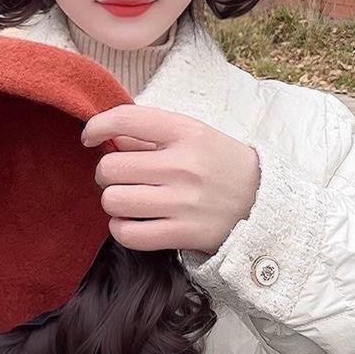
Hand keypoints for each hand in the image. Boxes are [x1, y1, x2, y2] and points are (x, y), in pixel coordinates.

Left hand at [81, 104, 260, 254]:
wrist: (264, 203)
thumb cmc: (220, 164)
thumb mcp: (195, 134)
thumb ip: (151, 132)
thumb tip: (108, 136)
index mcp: (186, 132)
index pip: (126, 119)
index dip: (97, 126)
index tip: (90, 137)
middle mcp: (183, 165)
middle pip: (111, 167)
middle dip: (106, 173)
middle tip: (119, 177)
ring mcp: (183, 202)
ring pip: (113, 201)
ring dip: (113, 201)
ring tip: (127, 199)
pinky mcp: (183, 234)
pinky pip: (128, 233)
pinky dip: (121, 228)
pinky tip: (130, 221)